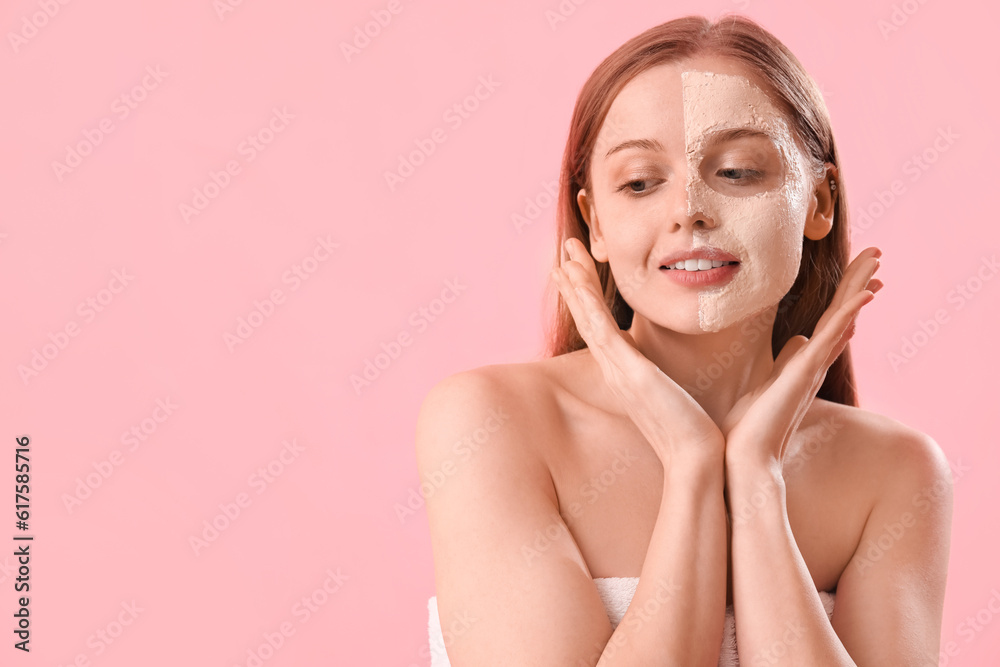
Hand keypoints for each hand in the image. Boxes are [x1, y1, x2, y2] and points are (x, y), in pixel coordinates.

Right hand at [552, 238, 724, 465]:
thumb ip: (694, 373)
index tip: (584, 272)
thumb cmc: (702, 433)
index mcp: (630, 374)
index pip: (604, 329)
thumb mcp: (691, 393)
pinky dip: (584, 301)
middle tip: (565, 251)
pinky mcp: (626, 370)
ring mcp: (619, 369)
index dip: (592, 299)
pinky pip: (598, 327)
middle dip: (576, 283)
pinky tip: (575, 279)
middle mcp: (617, 370)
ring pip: (588, 317)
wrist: (701, 459)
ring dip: (575, 284)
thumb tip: (719, 360)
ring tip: (564, 254)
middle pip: (588, 318)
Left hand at [719, 247, 883, 468]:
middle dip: (859, 282)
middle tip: (876, 254)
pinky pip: (833, 336)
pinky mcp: (807, 372)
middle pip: (843, 314)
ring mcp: (813, 367)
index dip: (847, 298)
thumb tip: (794, 341)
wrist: (744, 456)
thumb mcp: (765, 384)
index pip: (831, 323)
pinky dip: (849, 313)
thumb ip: (784, 363)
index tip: (864, 276)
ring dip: (859, 285)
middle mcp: (814, 364)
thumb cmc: (748, 427)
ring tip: (876, 257)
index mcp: (804, 365)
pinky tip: (866, 294)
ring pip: (843, 317)